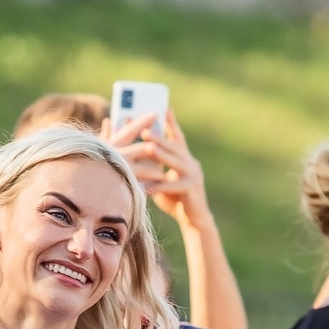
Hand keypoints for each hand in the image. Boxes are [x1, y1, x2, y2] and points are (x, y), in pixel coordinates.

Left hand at [111, 112, 213, 230]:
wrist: (193, 219)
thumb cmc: (174, 198)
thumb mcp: (161, 179)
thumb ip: (152, 166)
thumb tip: (134, 152)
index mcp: (185, 158)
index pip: (177, 137)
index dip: (172, 123)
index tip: (165, 108)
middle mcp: (192, 163)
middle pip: (175, 146)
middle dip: (160, 137)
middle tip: (145, 130)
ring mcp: (194, 175)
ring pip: (176, 162)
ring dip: (161, 154)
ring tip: (148, 148)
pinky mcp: (193, 189)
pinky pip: (174, 185)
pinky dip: (160, 186)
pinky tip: (148, 186)